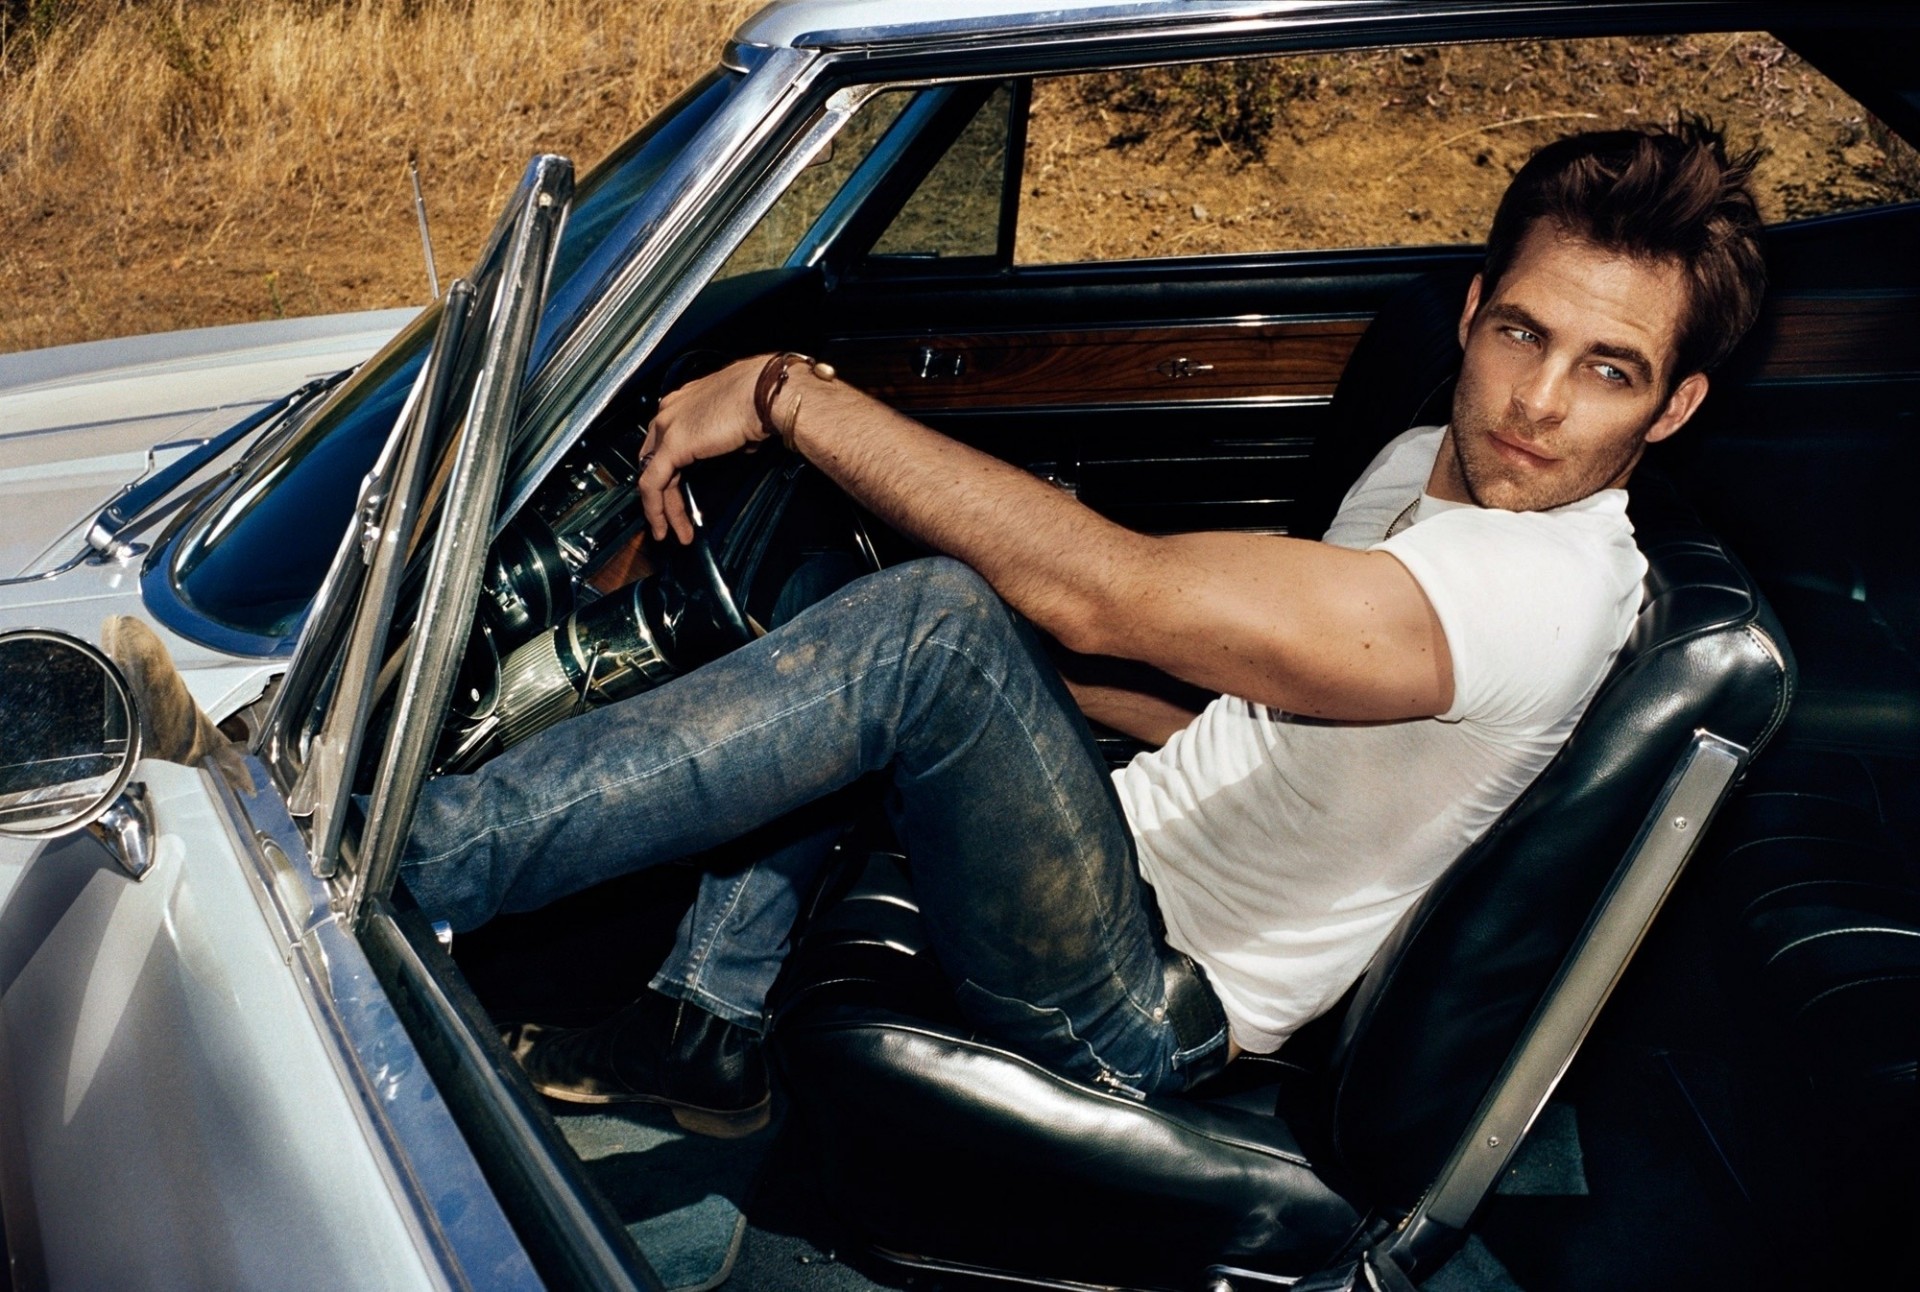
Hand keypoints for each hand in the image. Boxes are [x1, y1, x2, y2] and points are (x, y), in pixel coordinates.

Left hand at [638, 355, 771, 542]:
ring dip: (662, 509)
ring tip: (673, 532)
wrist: (766, 391)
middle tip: (672, 519)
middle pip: (655, 461)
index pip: (664, 441)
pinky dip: (656, 508)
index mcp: (685, 401)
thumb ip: (731, 435)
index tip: (678, 492)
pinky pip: (653, 484)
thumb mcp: (740, 419)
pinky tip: (664, 525)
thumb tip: (740, 446)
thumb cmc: (763, 396)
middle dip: (663, 494)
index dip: (668, 470)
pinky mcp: (672, 445)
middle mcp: (670, 411)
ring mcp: (668, 426)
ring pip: (653, 476)